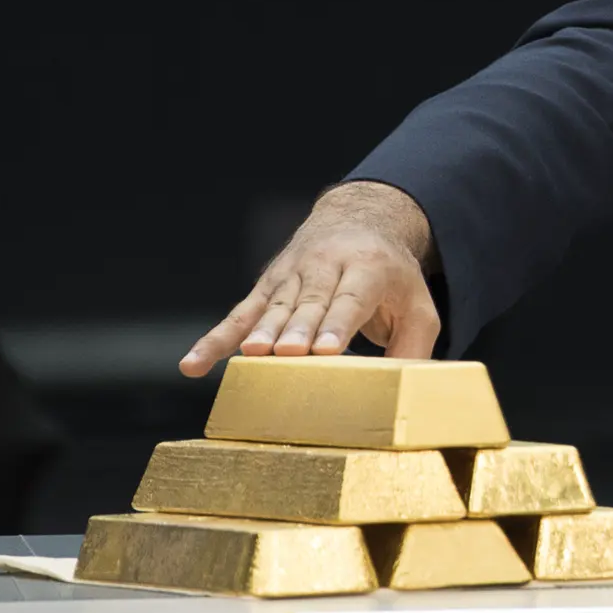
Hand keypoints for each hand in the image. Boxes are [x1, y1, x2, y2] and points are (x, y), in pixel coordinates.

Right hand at [179, 181, 440, 375]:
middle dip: (297, 328)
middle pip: (310, 302)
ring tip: (250, 356)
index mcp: (369, 268)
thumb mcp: (419, 303)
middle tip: (287, 354)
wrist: (358, 220)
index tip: (326, 348)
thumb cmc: (392, 276)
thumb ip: (415, 346)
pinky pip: (238, 315)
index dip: (338, 322)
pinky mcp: (267, 288)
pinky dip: (215, 339)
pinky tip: (193, 364)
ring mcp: (292, 275)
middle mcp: (326, 265)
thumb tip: (409, 391)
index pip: (351, 297)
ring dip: (260, 332)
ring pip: (274, 307)